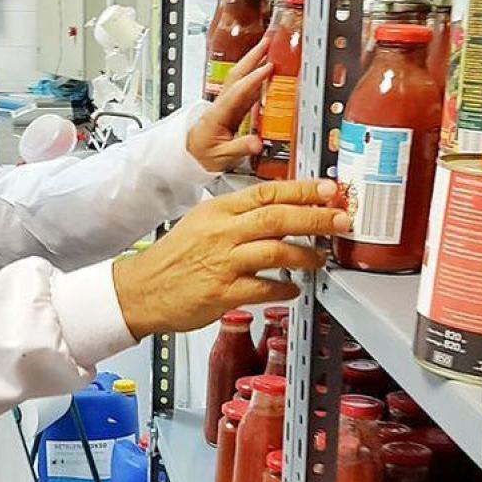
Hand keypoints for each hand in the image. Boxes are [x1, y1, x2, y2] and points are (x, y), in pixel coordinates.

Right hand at [112, 179, 350, 338]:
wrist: (141, 289)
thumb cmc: (173, 258)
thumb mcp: (202, 222)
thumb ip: (238, 216)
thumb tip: (277, 211)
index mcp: (219, 210)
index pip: (267, 192)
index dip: (302, 190)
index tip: (328, 189)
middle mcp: (222, 232)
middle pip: (278, 217)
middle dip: (316, 217)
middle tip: (340, 219)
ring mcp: (223, 262)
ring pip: (275, 249)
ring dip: (306, 254)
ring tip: (320, 258)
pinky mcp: (222, 291)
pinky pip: (263, 287)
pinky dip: (284, 287)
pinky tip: (293, 288)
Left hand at [187, 37, 272, 172]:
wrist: (187, 157)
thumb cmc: (201, 156)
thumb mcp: (221, 157)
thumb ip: (239, 148)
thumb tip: (257, 143)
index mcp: (218, 114)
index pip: (238, 91)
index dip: (254, 79)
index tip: (268, 68)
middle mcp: (221, 105)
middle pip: (237, 74)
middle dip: (252, 57)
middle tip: (268, 42)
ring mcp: (226, 105)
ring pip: (240, 78)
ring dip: (254, 62)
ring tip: (268, 50)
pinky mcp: (231, 110)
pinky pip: (245, 89)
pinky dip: (256, 78)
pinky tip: (266, 74)